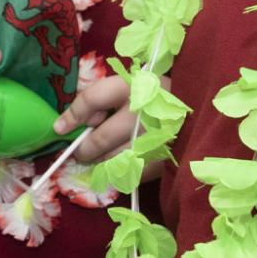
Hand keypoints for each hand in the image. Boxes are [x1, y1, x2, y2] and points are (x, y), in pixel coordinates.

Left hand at [54, 69, 169, 180]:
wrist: (197, 106)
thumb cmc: (155, 95)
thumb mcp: (129, 85)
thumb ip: (102, 98)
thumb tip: (69, 120)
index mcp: (133, 85)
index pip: (92, 100)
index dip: (72, 115)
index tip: (59, 128)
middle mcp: (144, 111)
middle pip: (101, 137)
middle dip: (83, 148)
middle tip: (79, 151)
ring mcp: (156, 138)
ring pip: (113, 159)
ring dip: (99, 161)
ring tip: (98, 157)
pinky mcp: (164, 159)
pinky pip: (130, 172)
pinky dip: (119, 170)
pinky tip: (120, 162)